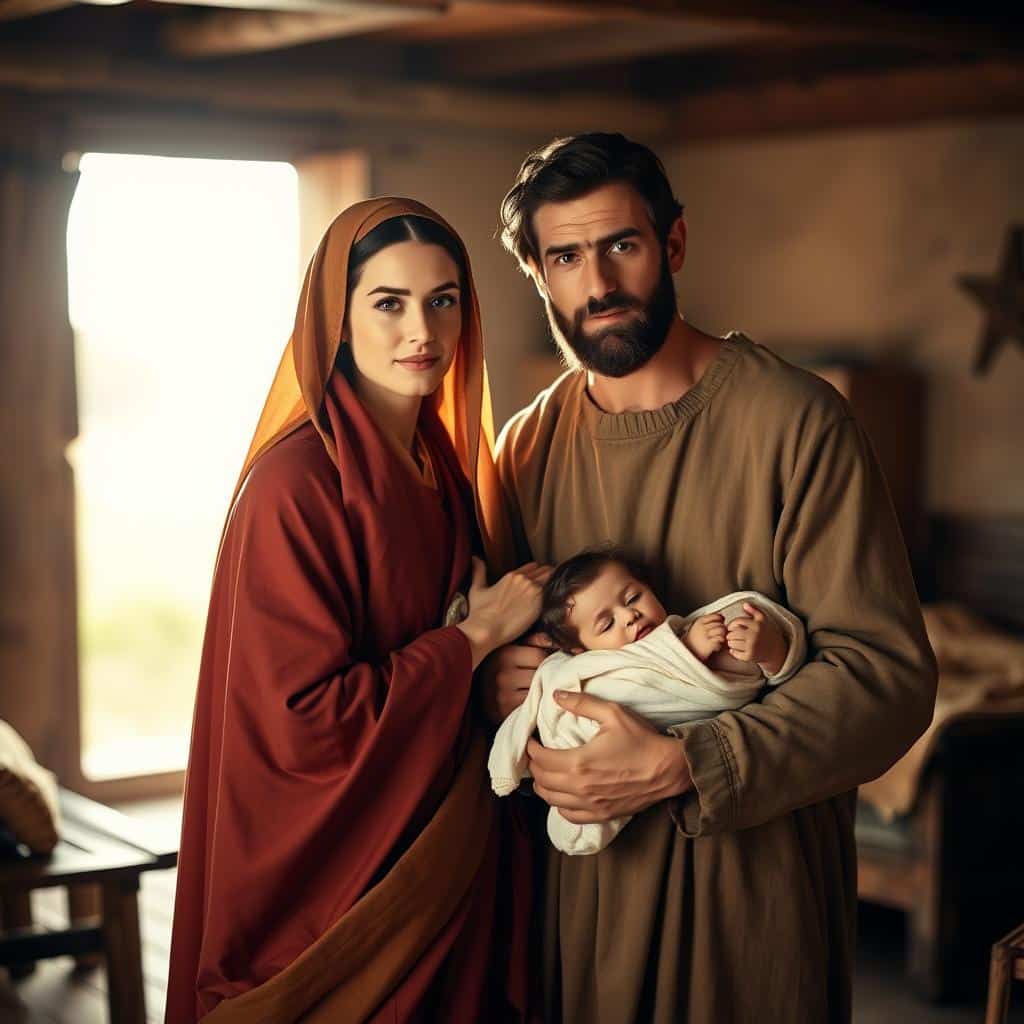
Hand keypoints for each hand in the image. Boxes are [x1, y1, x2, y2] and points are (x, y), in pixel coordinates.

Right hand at [457, 559, 550, 668]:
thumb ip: (479, 571)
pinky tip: (559, 602)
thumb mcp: (477, 589)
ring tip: (557, 594)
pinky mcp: (539, 604)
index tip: (540, 580)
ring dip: (554, 585)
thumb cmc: (479, 613)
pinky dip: (557, 596)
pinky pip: (554, 594)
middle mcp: (525, 580)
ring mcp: (533, 591)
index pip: (533, 567)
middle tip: (551, 587)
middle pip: (545, 571)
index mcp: (512, 575)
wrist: (485, 629)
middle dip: (548, 577)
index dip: (538, 573)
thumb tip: (475, 557)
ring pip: (552, 579)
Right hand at [476, 631, 554, 723]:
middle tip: (538, 675)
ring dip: (539, 689)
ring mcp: (503, 696)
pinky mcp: (505, 712)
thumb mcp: (511, 647)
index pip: (539, 656)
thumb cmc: (499, 666)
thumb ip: (532, 641)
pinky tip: (528, 699)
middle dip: (543, 674)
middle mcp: (502, 675)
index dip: (545, 658)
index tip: (542, 662)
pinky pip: (531, 706)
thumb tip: (551, 642)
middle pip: (539, 674)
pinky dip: (533, 703)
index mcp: (504, 654)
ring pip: (537, 691)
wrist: (474, 692)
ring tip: (532, 687)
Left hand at [526, 692, 691, 822]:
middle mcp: (580, 788)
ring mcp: (590, 805)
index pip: (540, 759)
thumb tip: (557, 695)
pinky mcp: (601, 815)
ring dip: (542, 785)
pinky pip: (568, 816)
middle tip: (536, 754)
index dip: (531, 748)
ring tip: (544, 772)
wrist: (669, 769)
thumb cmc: (641, 739)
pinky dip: (559, 805)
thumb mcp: (612, 713)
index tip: (532, 740)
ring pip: (551, 800)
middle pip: (541, 780)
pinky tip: (562, 794)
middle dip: (534, 766)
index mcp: (579, 762)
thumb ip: (582, 703)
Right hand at [683, 612, 725, 661]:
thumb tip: (722, 617)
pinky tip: (717, 644)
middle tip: (721, 633)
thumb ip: (708, 621)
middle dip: (723, 629)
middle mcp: (703, 627)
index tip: (721, 623)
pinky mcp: (709, 643)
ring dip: (723, 635)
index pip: (716, 616)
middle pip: (720, 624)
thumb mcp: (698, 625)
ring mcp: (706, 635)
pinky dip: (721, 642)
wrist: (688, 651)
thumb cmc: (694, 639)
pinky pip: (721, 639)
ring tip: (719, 639)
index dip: (721, 620)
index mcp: (700, 621)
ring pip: (722, 630)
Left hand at [726, 602, 786, 675]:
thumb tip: (744, 604)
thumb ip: (753, 610)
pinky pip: (734, 653)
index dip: (731, 624)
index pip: (736, 622)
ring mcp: (752, 647)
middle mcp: (754, 636)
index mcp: (756, 625)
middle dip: (730, 634)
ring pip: (731, 643)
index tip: (731, 627)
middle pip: (732, 633)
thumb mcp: (762, 620)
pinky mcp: (750, 657)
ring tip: (734, 642)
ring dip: (730, 642)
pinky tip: (737, 649)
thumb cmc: (766, 633)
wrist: (775, 650)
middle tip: (732, 636)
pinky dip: (733, 651)